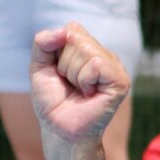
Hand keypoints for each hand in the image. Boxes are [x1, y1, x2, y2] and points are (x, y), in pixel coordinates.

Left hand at [27, 22, 129, 148]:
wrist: (58, 129)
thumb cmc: (52, 101)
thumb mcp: (39, 67)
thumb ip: (43, 43)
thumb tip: (64, 29)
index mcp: (89, 48)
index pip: (71, 30)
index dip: (56, 53)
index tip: (59, 74)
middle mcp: (104, 54)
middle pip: (77, 38)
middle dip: (63, 65)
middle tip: (69, 85)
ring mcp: (115, 66)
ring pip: (86, 50)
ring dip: (72, 74)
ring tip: (79, 90)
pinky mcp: (121, 80)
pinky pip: (96, 64)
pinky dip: (84, 80)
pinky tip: (88, 94)